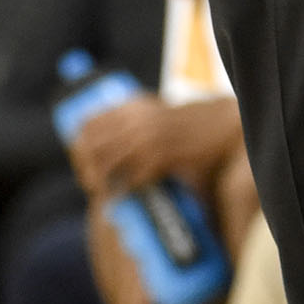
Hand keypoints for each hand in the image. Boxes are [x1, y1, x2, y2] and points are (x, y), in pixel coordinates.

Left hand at [69, 92, 241, 201]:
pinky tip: (123, 197)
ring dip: (100, 183)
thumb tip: (98, 131)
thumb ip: (129, 115)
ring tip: (104, 193)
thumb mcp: (154, 108)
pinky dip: (123, 192)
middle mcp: (135, 120)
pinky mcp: (160, 159)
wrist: (224, 125)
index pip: (86, 124)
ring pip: (104, 166)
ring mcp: (146, 139)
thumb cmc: (188, 122)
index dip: (79, 145)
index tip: (83, 159)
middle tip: (91, 182)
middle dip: (85, 167)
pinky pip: (129, 181)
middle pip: (89, 147)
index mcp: (132, 105)